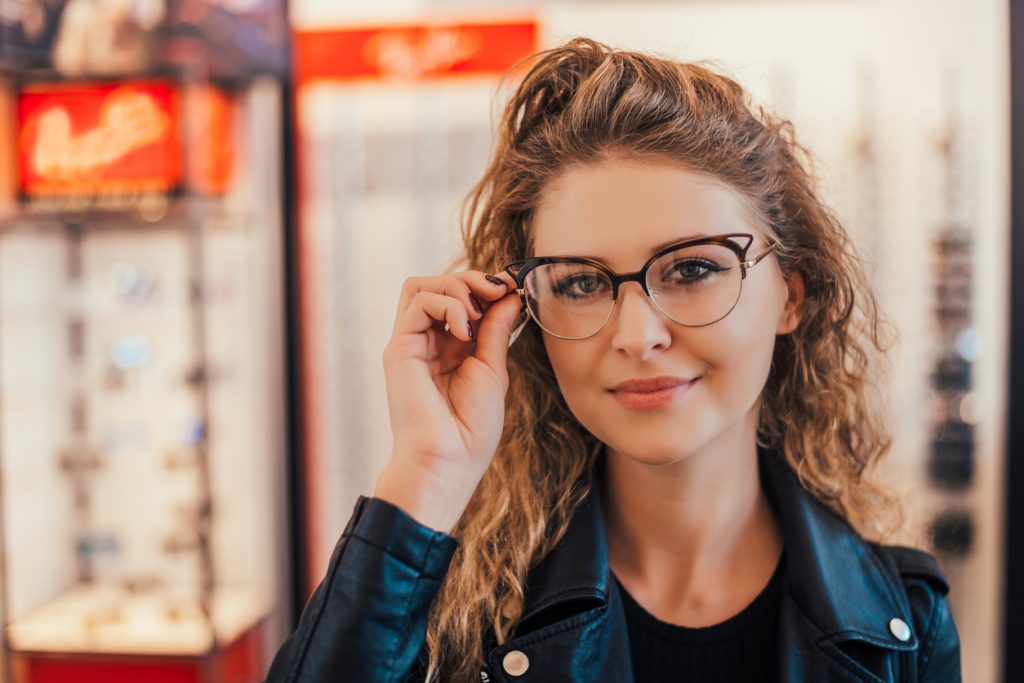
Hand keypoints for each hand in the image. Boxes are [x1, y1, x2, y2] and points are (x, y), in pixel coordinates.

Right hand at [375, 269, 522, 531]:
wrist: (448, 462)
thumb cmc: (470, 430)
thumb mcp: (492, 369)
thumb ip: (496, 329)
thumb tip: (509, 294)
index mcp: (447, 349)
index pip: (457, 298)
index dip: (484, 286)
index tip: (511, 289)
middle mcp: (424, 342)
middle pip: (436, 284)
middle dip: (471, 279)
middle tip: (499, 290)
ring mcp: (409, 344)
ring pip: (421, 286)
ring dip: (457, 288)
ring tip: (478, 314)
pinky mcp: (399, 349)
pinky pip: (418, 302)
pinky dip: (448, 305)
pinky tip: (465, 332)